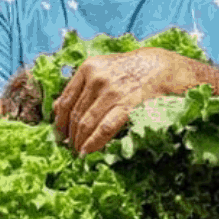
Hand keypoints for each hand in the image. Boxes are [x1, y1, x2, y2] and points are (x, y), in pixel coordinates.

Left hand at [51, 47, 195, 154]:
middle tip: (69, 148)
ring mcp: (112, 91)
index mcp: (88, 68)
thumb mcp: (102, 69)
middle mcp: (97, 78)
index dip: (60, 121)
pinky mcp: (128, 104)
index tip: (59, 134)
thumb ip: (80, 86)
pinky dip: (94, 141)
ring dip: (80, 141)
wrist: (163, 67)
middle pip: (76, 113)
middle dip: (71, 134)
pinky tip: (88, 150)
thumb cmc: (129, 71)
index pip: (65, 100)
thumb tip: (55, 108)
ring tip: (78, 151)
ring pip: (87, 122)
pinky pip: (105, 127)